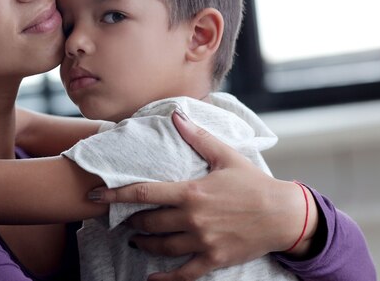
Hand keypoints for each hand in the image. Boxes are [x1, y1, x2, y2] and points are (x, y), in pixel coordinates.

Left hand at [91, 112, 312, 280]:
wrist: (285, 216)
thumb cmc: (254, 184)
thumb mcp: (226, 156)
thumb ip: (198, 137)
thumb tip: (177, 115)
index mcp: (190, 192)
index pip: (143, 192)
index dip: (115, 195)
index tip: (94, 196)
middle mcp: (192, 219)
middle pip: (148, 222)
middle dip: (130, 220)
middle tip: (122, 218)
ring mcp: (202, 242)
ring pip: (161, 246)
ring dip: (143, 243)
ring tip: (135, 238)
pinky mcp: (213, 260)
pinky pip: (183, 274)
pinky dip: (164, 278)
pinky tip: (150, 277)